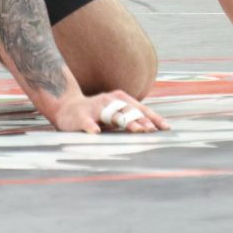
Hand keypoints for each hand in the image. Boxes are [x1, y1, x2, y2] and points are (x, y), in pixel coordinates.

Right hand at [53, 89, 169, 134]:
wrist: (67, 108)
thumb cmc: (97, 114)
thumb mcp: (115, 115)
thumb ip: (131, 119)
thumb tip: (155, 130)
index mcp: (120, 99)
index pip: (140, 108)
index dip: (152, 118)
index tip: (165, 128)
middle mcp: (109, 100)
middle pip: (128, 110)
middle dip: (140, 120)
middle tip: (151, 130)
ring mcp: (94, 107)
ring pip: (111, 114)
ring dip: (124, 121)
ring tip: (135, 130)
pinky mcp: (80, 116)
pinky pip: (86, 122)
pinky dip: (91, 127)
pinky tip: (95, 133)